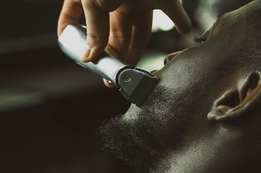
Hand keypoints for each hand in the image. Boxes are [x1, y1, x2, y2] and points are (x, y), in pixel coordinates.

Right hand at [58, 0, 190, 64]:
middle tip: (111, 76)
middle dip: (111, 55)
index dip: (76, 39)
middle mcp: (114, 1)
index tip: (80, 58)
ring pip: (137, 32)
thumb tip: (89, 57)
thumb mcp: (95, 0)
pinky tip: (184, 31)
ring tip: (132, 69)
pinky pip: (173, 12)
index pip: (76, 21)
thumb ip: (95, 29)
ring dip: (135, 50)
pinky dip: (180, 21)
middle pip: (112, 34)